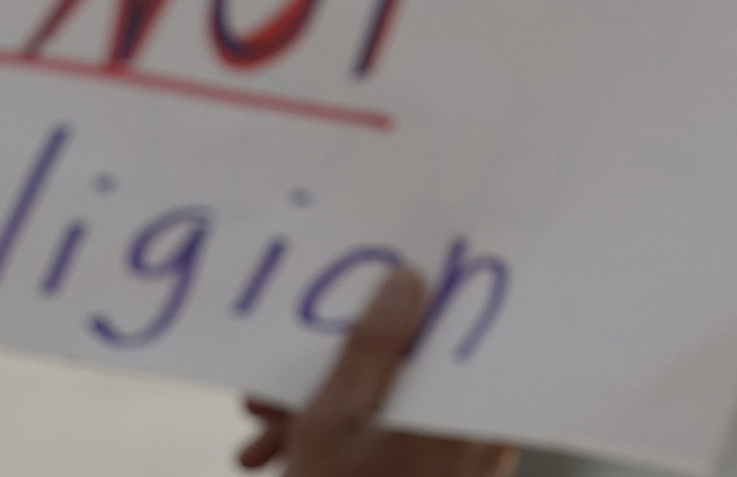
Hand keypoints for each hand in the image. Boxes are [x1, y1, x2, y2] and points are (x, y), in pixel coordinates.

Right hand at [238, 265, 510, 476]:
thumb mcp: (332, 424)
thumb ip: (370, 348)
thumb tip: (405, 278)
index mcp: (464, 407)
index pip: (453, 327)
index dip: (403, 303)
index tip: (358, 289)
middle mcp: (477, 432)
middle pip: (409, 371)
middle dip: (331, 375)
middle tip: (264, 396)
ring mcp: (460, 463)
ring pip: (390, 408)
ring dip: (321, 415)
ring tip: (259, 445)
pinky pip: (392, 441)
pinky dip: (342, 442)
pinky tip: (280, 458)